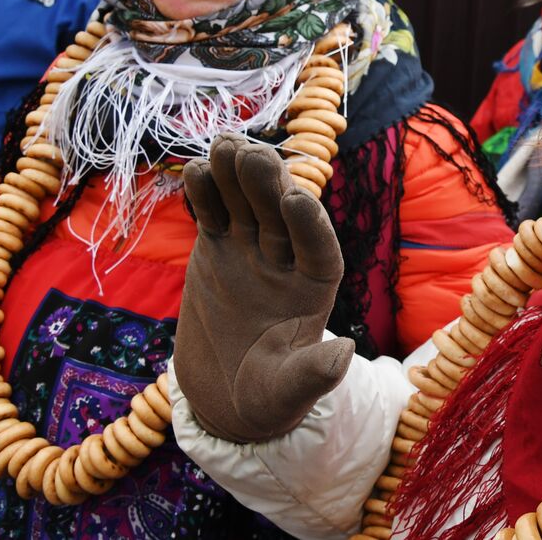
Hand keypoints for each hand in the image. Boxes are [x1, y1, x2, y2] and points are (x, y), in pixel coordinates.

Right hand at [174, 134, 353, 442]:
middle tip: (254, 154)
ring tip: (224, 144)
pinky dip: (205, 193)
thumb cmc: (268, 397)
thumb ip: (314, 373)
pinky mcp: (218, 245)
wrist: (227, 392)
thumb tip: (345, 354)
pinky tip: (196, 169)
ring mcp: (252, 248)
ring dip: (237, 175)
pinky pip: (214, 213)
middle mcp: (289, 258)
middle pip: (281, 216)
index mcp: (317, 285)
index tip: (297, 199)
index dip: (309, 225)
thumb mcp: (289, 392)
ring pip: (247, 204)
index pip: (319, 248)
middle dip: (269, 186)